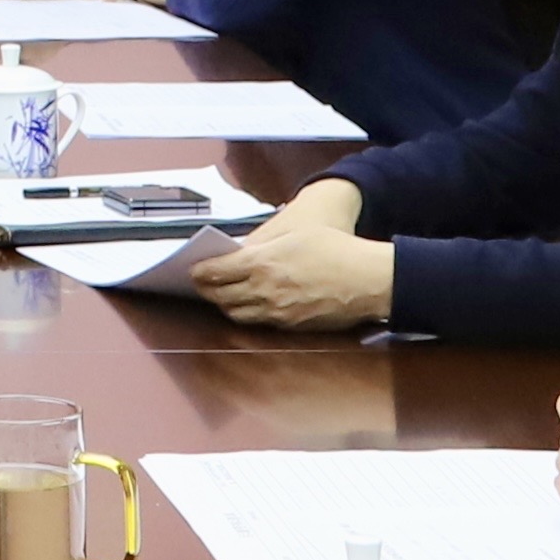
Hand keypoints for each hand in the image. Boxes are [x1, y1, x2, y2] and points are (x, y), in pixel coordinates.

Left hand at [188, 217, 394, 332]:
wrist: (366, 279)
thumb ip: (261, 244)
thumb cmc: (335, 249)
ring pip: (237, 314)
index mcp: (262, 263)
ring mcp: (278, 312)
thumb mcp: (293, 234)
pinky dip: (250, 313)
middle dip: (208, 291)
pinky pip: (260, 322)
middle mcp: (265, 291)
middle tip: (202, 284)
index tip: (193, 270)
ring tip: (223, 294)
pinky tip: (251, 304)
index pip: (216, 273)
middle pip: (221, 297)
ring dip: (226, 304)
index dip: (199, 273)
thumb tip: (238, 252)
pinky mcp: (291, 325)